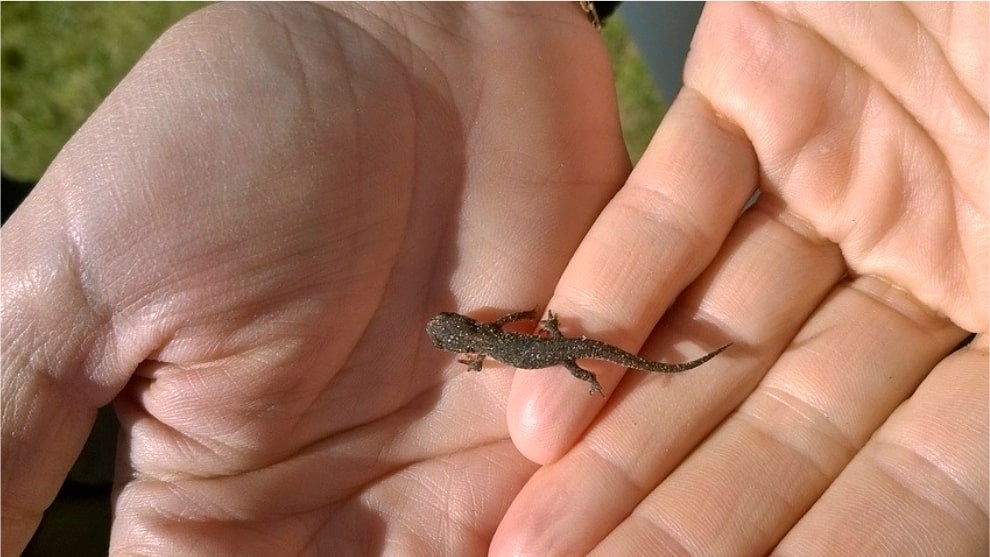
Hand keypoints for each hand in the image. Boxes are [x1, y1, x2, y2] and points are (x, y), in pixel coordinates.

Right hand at [0, 3, 631, 552]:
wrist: (408, 26)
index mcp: (219, 501)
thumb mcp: (87, 279)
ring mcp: (469, 463)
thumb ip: (18, 429)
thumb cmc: (230, 131)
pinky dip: (612, 544)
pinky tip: (641, 552)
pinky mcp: (569, 405)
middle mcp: (350, 505)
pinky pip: (597, 517)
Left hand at [496, 3, 986, 553]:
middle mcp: (938, 255)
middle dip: (689, 515)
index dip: (816, 555)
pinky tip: (547, 382)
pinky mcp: (763, 79)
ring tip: (539, 529)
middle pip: (791, 421)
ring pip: (716, 330)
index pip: (915, 485)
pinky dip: (614, 280)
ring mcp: (847, 168)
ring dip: (627, 428)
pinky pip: (676, 199)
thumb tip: (962, 523)